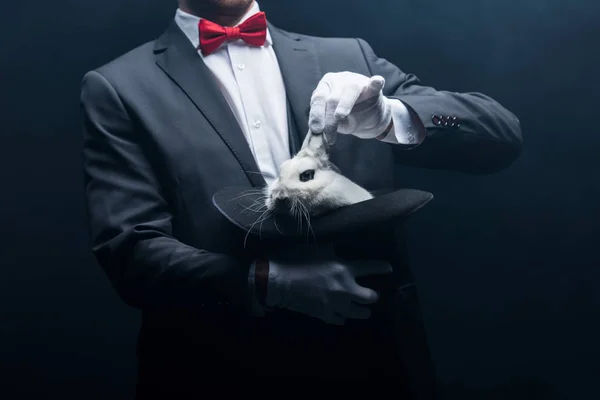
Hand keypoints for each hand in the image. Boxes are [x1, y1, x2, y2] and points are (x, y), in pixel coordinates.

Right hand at [265, 255, 392, 325]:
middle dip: (373, 295)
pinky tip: (342, 314)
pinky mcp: (326, 315)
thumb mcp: (318, 249)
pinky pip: (342, 320)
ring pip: (360, 313)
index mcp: (344, 268)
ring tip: (363, 310)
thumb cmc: (296, 259)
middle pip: (371, 297)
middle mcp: (345, 288)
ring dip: (363, 310)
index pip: (371, 267)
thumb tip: (340, 248)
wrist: (279, 281)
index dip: (382, 268)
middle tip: (371, 294)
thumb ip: (333, 251)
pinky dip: (343, 317)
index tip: (389, 269)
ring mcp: (336, 304)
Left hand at [309, 71, 392, 138]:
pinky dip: (375, 83)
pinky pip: (374, 84)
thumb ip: (327, 124)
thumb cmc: (348, 118)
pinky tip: (377, 82)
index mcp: (325, 87)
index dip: (316, 115)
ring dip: (344, 104)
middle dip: (330, 118)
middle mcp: (339, 80)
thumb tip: (320, 133)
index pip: (318, 99)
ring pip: (351, 89)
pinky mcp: (373, 86)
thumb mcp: (335, 123)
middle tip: (330, 136)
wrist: (369, 116)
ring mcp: (357, 81)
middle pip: (333, 97)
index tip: (317, 130)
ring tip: (339, 116)